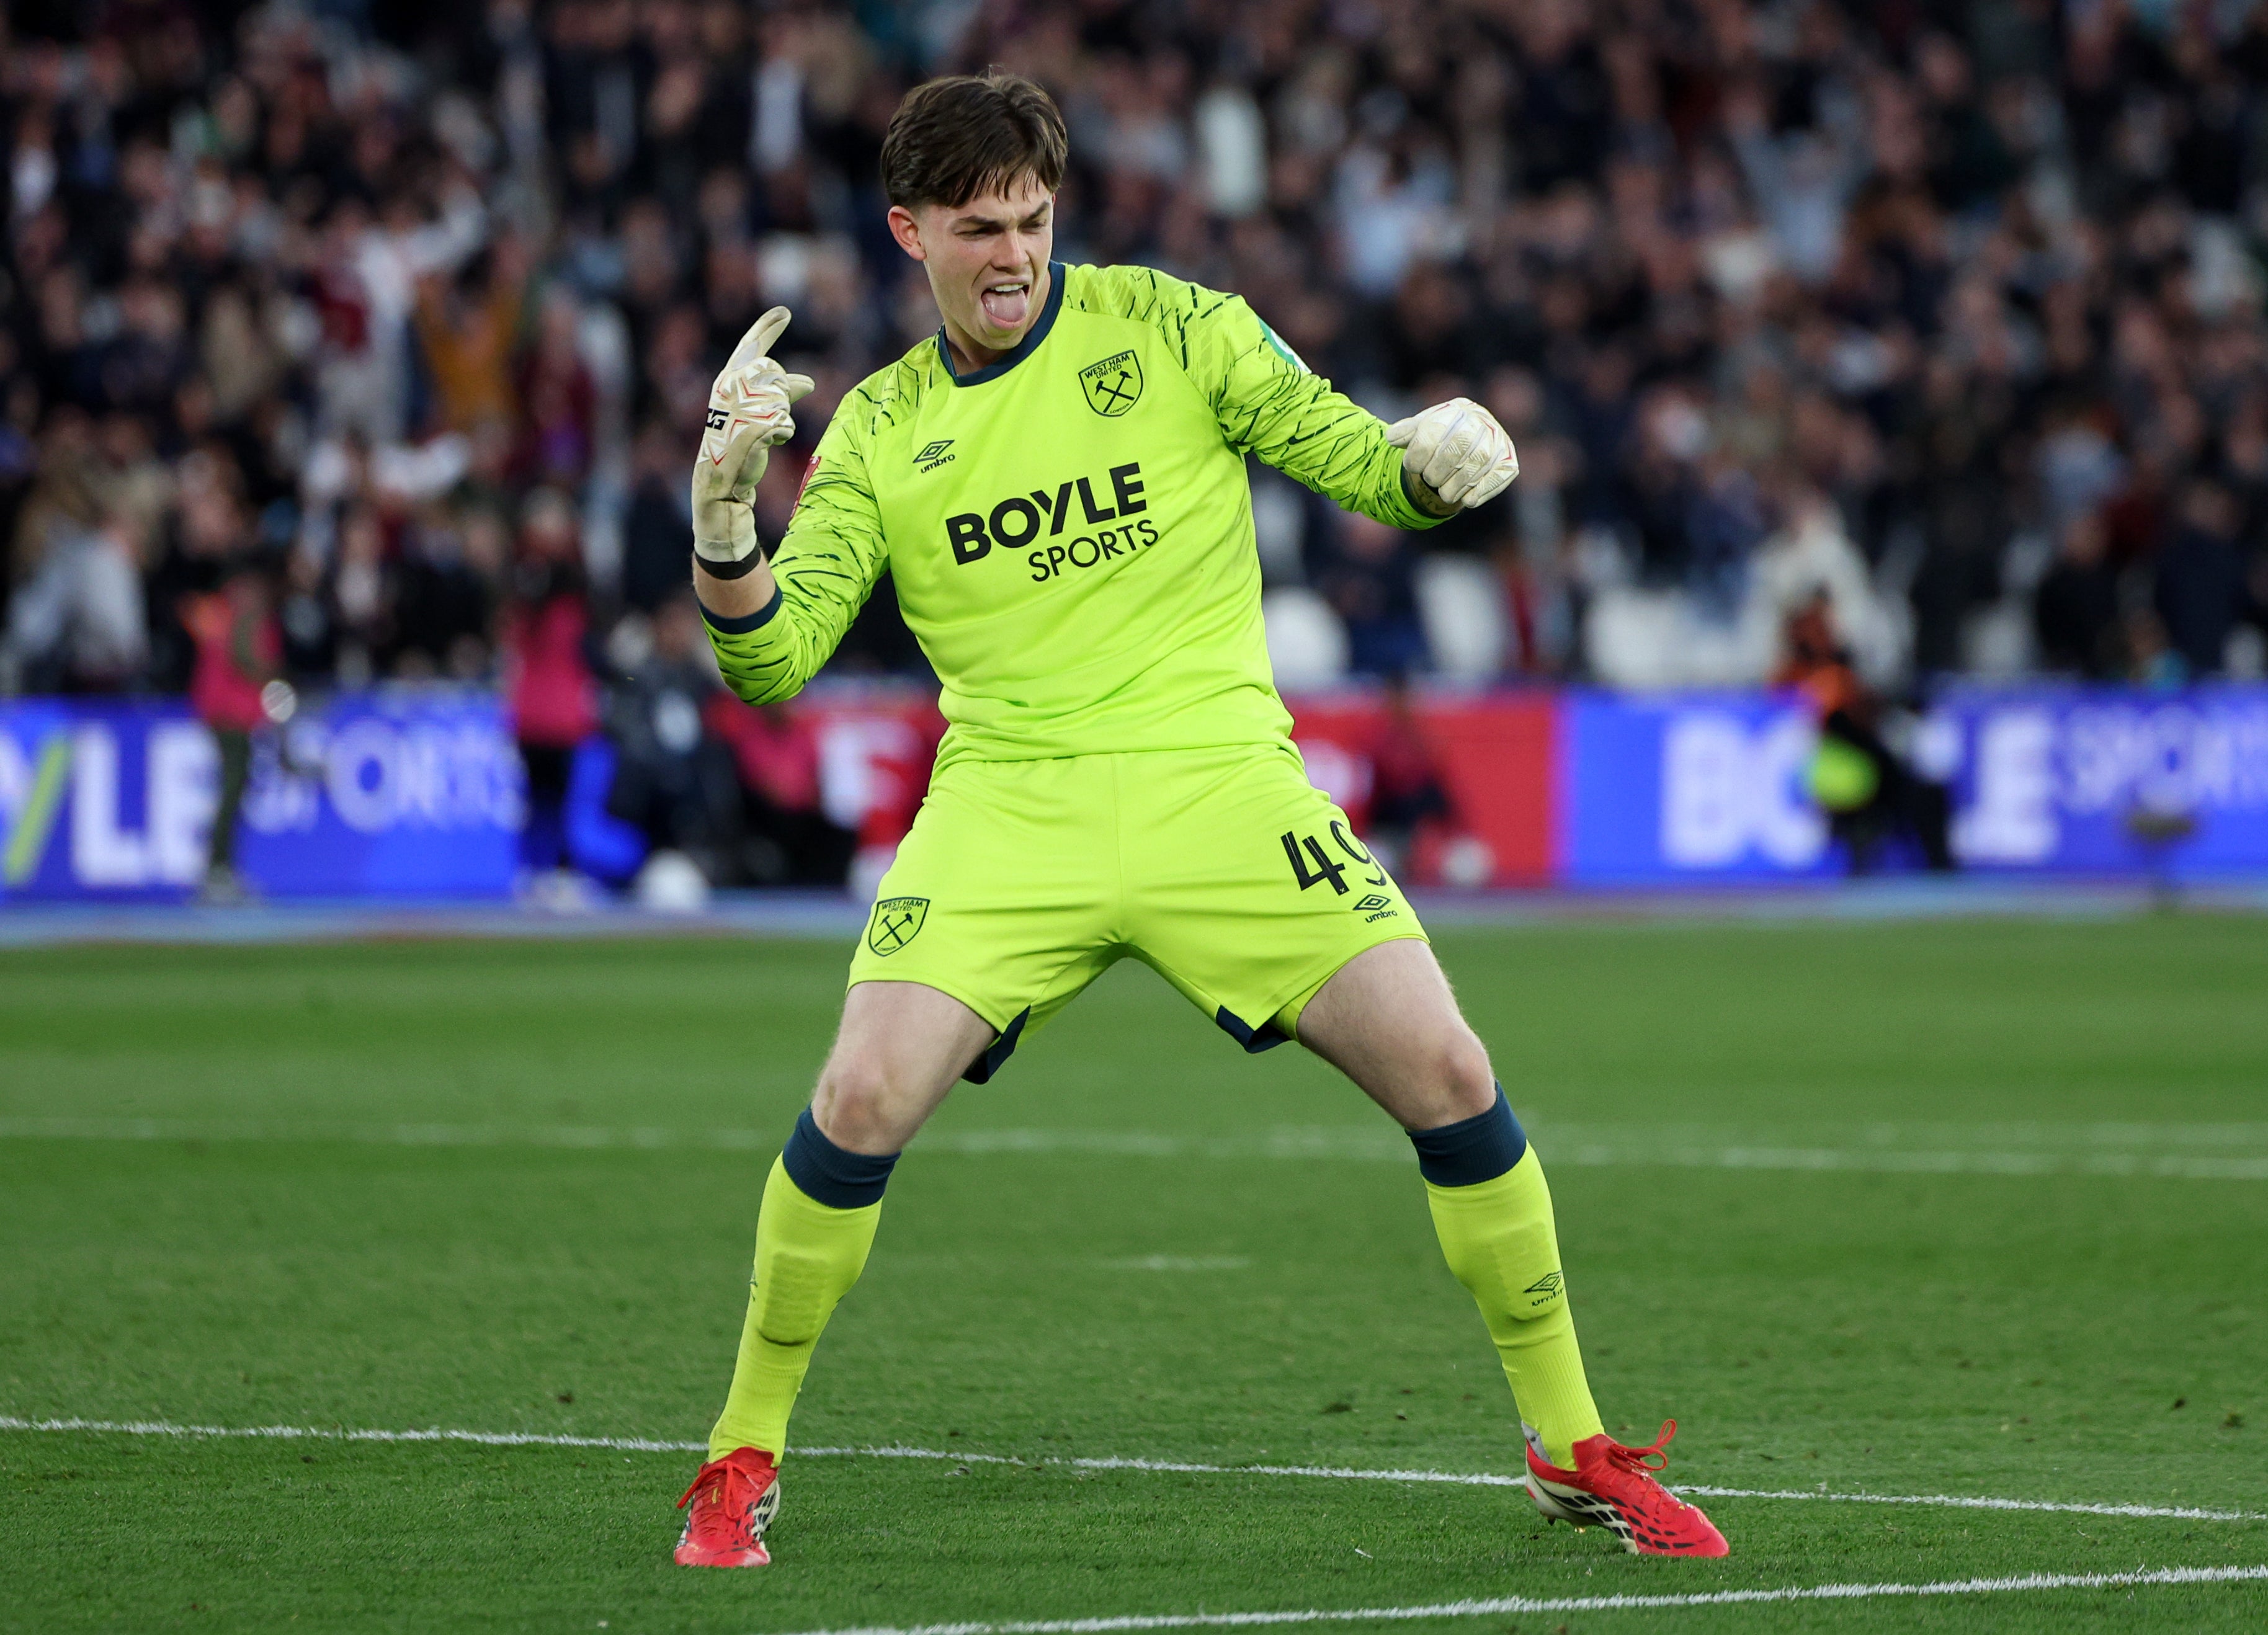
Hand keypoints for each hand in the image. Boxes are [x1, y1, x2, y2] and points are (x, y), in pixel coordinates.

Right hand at [691, 306, 815, 576]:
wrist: (721, 496)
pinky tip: (771, 445)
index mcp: (723, 387)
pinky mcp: (746, 433)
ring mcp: (734, 412)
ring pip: (779, 400)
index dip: (764, 331)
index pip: (747, 352)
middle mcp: (725, 394)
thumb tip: (808, 381)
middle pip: (771, 375)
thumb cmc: (738, 458)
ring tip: (767, 437)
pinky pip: (781, 423)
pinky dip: (782, 433)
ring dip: (781, 418)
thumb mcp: (759, 422)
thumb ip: (778, 397)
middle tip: (782, 409)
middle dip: (782, 391)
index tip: (783, 312)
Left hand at [1386, 397, 1519, 514]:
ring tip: (1444, 493)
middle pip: (1456, 447)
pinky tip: (1467, 501)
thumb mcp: (1420, 431)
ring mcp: (1497, 440)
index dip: (1418, 453)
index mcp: (1455, 410)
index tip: (1411, 466)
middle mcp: (1480, 421)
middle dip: (1436, 472)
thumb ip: (1405, 432)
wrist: (1471, 442)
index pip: (1433, 429)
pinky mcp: (1509, 461)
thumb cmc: (1441, 437)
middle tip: (1429, 480)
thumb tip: (1392, 438)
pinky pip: (1498, 476)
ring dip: (1454, 486)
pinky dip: (1481, 491)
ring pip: (1476, 464)